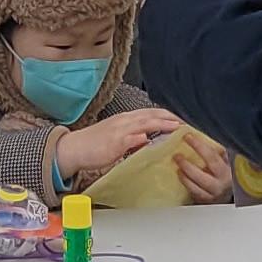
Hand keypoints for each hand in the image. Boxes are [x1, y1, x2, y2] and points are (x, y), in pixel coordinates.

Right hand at [56, 105, 177, 187]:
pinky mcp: (113, 143)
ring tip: (176, 126)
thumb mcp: (118, 139)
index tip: (184, 118)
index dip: (168, 114)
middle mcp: (124, 121)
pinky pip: (128, 139)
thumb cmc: (95, 145)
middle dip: (170, 116)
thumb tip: (148, 140)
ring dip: (161, 124)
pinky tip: (149, 138)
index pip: (151, 113)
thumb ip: (134, 138)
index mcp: (126, 119)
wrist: (74, 149)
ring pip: (143, 123)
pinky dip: (139, 137)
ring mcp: (119, 131)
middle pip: (151, 115)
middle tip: (188, 120)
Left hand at [173, 134, 235, 202]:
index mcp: (226, 171)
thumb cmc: (226, 171)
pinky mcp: (205, 201)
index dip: (199, 146)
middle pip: (201, 175)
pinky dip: (186, 184)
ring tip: (177, 167)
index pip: (211, 157)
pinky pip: (193, 193)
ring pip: (195, 188)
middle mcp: (220, 185)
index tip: (188, 136)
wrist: (229, 191)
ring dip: (184, 177)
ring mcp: (212, 195)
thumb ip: (218, 150)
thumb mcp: (226, 160)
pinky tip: (180, 176)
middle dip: (187, 165)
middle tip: (177, 156)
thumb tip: (200, 132)